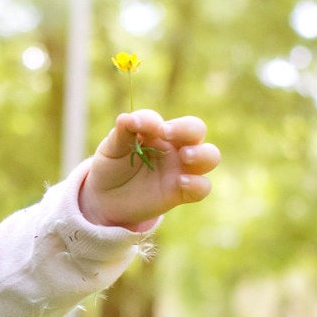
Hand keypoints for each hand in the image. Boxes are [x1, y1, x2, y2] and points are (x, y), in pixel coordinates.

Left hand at [77, 111, 218, 230]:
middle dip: (186, 128)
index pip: (164, 119)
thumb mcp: (111, 148)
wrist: (106, 199)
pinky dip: (197, 183)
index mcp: (159, 132)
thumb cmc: (112, 167)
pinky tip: (180, 182)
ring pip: (210, 155)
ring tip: (185, 156)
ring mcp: (181, 169)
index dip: (151, 120)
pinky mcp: (182, 192)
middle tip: (166, 133)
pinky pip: (203, 187)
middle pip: (196, 129)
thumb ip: (122, 133)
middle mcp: (175, 147)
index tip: (134, 125)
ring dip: (202, 153)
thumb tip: (128, 118)